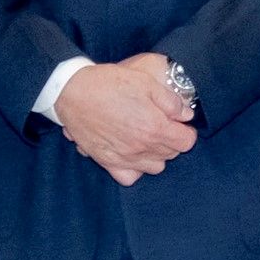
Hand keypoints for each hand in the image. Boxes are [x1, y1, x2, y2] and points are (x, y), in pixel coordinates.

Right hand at [55, 56, 196, 185]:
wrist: (73, 92)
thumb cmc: (108, 84)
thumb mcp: (146, 82)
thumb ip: (170, 101)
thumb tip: (186, 115)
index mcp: (154, 127)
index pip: (186, 142)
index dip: (186, 131)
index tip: (180, 123)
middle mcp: (141, 147)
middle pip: (171, 154)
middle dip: (172, 140)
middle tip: (163, 125)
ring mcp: (124, 157)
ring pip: (154, 167)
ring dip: (156, 155)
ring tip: (148, 138)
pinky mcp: (107, 161)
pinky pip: (130, 177)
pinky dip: (135, 169)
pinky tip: (132, 153)